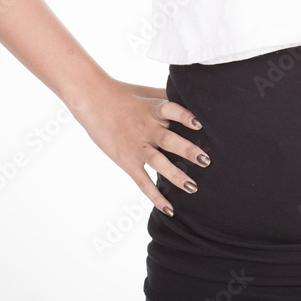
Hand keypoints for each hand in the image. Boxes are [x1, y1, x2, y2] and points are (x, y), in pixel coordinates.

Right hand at [68, 75, 208, 216]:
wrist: (94, 101)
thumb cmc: (125, 95)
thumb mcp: (148, 92)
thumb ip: (169, 97)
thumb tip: (192, 97)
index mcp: (153, 108)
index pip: (171, 110)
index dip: (185, 116)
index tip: (199, 124)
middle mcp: (146, 128)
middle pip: (169, 140)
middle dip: (188, 151)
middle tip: (206, 160)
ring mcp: (136, 146)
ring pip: (159, 162)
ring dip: (176, 176)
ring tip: (193, 187)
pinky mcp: (127, 161)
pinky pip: (143, 181)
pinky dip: (156, 196)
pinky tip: (170, 208)